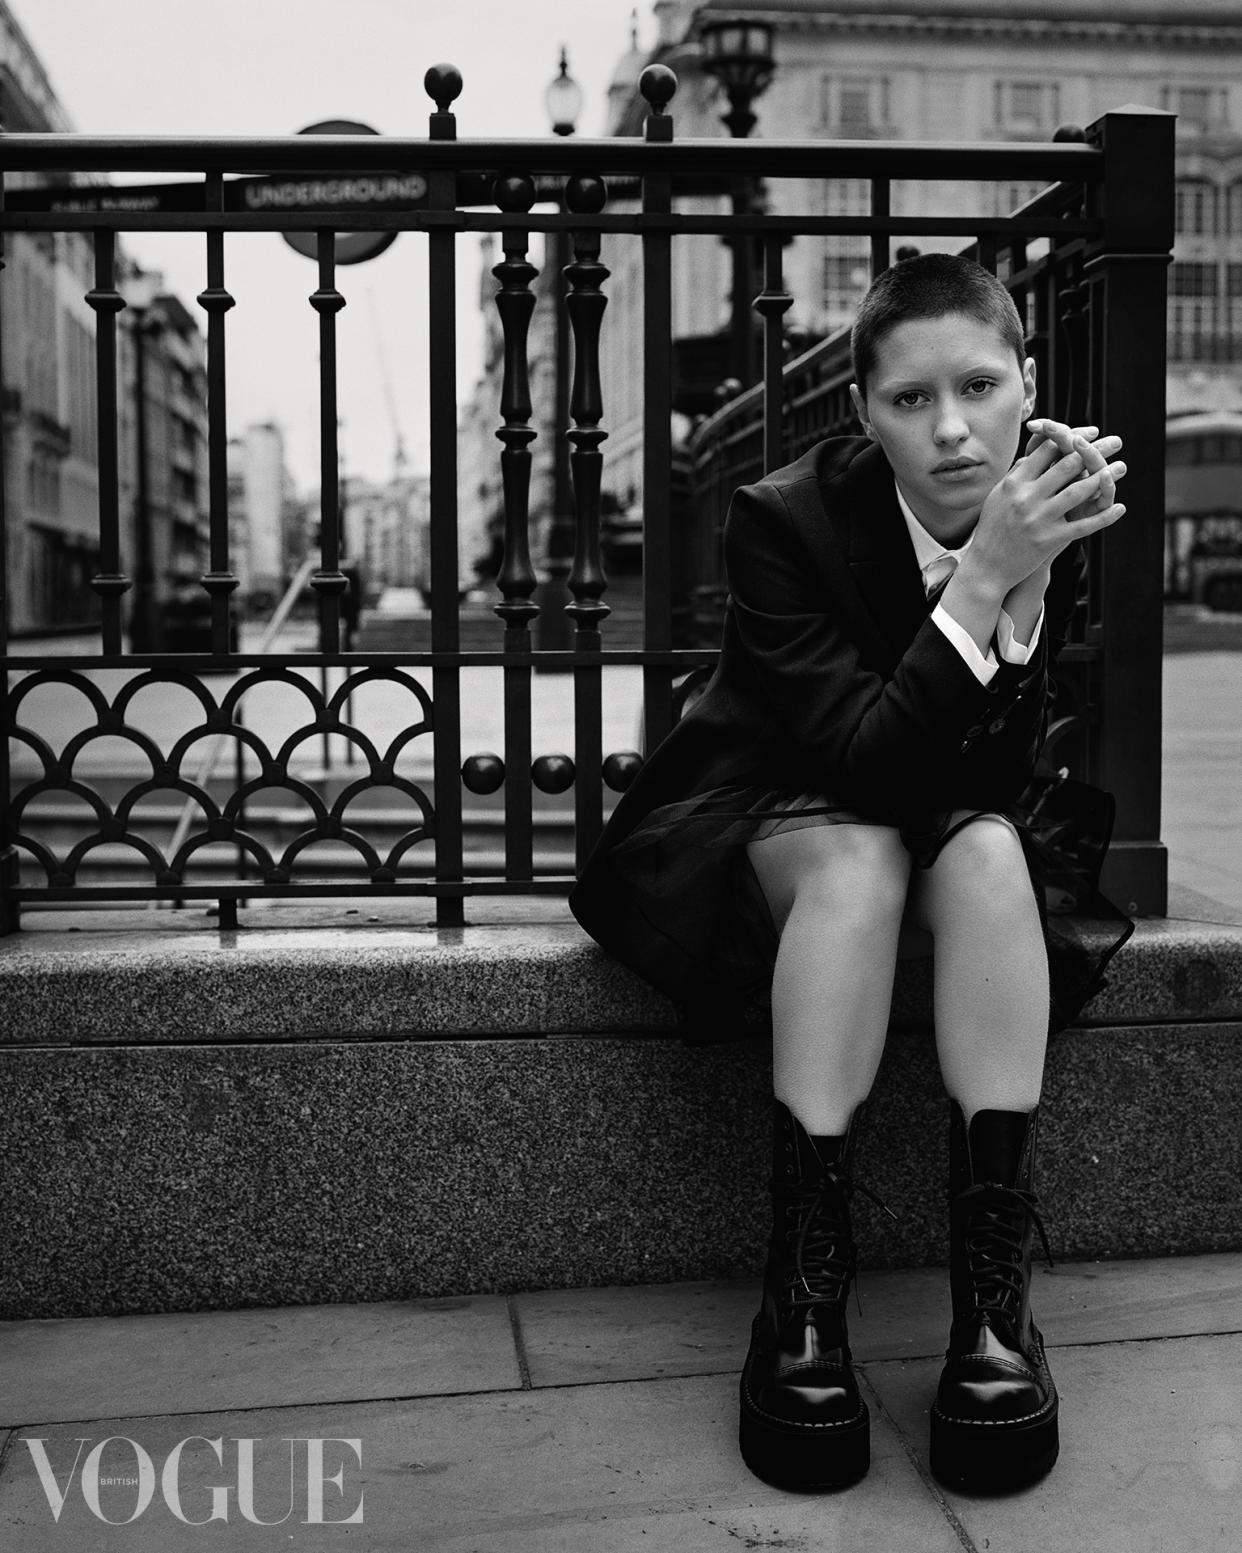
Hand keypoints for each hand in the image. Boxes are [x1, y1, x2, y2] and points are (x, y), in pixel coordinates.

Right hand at [965, 419, 1127, 593]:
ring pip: (1078, 491)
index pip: (1047, 451)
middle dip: (1094, 451)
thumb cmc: (993, 528)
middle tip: (1115, 443)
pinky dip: (1104, 517)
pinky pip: (1083, 526)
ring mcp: (1038, 519)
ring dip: (1104, 478)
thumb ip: (1018, 474)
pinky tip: (1120, 508)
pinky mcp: (1048, 540)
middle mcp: (1026, 498)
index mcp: (1014, 483)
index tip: (1089, 434)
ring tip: (1121, 468)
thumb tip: (1037, 451)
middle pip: (1066, 465)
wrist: (986, 567)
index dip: (1071, 439)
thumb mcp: (998, 496)